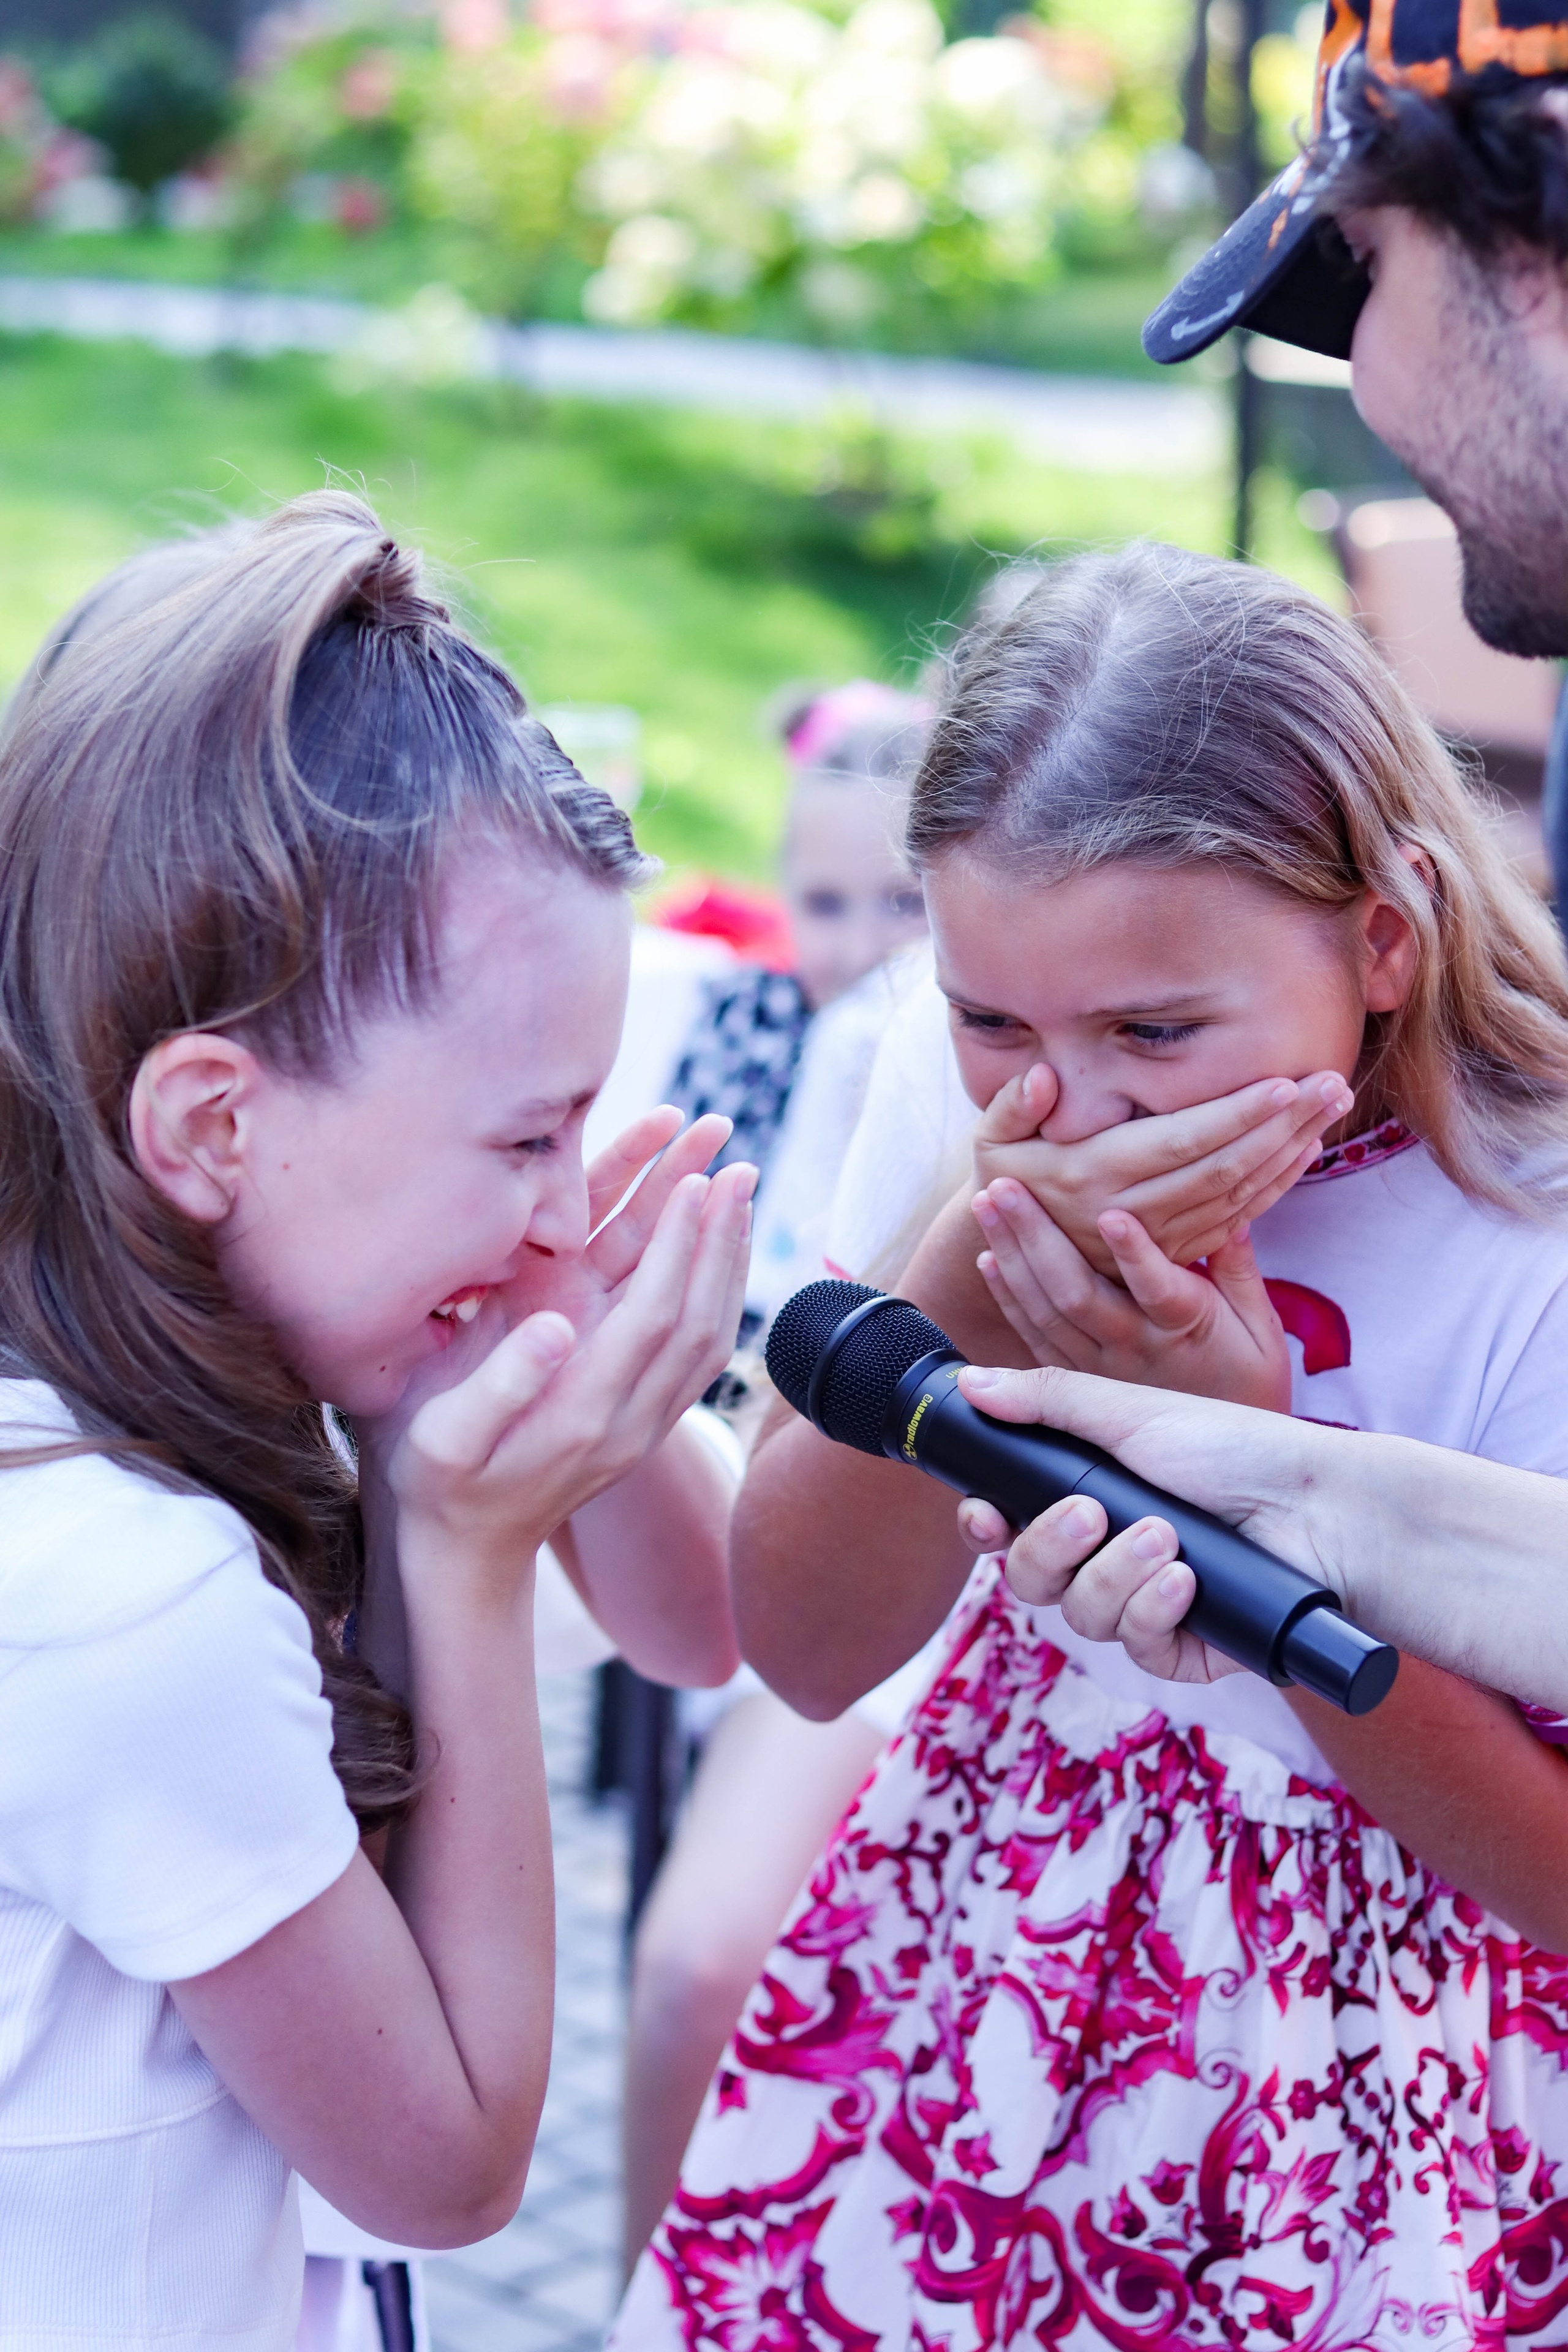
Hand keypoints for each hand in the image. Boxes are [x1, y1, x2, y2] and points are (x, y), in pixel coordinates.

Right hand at [391, 1157, 753, 1593]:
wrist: (464, 1556)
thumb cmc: (437, 1489)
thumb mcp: (442, 1441)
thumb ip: (498, 1385)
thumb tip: (557, 1324)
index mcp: (581, 1414)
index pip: (651, 1315)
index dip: (677, 1246)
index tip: (693, 1180)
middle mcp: (629, 1422)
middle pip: (695, 1318)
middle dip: (719, 1238)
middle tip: (739, 1165)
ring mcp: (643, 1427)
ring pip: (708, 1336)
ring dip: (728, 1262)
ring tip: (738, 1194)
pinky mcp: (643, 1424)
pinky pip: (698, 1352)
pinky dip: (717, 1294)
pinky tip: (716, 1254)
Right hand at [950, 1362, 1335, 1685]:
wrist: (1324, 1509)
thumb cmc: (1237, 1451)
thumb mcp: (1134, 1413)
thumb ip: (1047, 1401)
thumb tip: (969, 1383)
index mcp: (1091, 1498)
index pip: (1010, 1528)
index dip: (986, 1528)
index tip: (986, 1515)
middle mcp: (1109, 1555)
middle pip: (1030, 1578)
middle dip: (1049, 1548)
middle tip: (1090, 1515)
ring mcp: (1144, 1605)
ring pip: (1080, 1616)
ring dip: (1115, 1576)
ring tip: (1167, 1540)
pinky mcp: (1183, 1649)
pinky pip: (1136, 1649)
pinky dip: (1154, 1613)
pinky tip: (1187, 1583)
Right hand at [973, 1064, 1353, 1276]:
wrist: (1014, 1254)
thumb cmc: (1007, 1179)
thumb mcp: (989, 1143)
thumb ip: (1011, 1107)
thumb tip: (1044, 1077)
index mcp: (1090, 1176)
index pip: (1179, 1142)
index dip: (1235, 1115)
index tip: (1283, 1083)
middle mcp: (1129, 1214)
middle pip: (1223, 1168)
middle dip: (1283, 1125)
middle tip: (1333, 1084)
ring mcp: (1157, 1241)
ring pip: (1237, 1198)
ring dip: (1289, 1152)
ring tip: (1330, 1106)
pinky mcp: (1174, 1257)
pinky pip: (1235, 1224)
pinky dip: (1273, 1188)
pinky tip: (1303, 1152)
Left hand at [973, 1178, 1290, 1409]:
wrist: (1231, 1464)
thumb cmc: (1251, 1383)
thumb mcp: (1260, 1327)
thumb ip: (1237, 1267)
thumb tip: (1227, 1211)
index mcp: (1188, 1327)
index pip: (1159, 1288)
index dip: (1135, 1253)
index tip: (1110, 1214)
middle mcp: (1137, 1348)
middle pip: (1078, 1292)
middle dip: (1036, 1235)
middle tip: (1003, 1186)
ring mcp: (1103, 1369)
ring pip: (1047, 1312)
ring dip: (1012, 1256)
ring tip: (985, 1205)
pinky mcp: (1083, 1382)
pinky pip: (1036, 1339)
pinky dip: (1009, 1298)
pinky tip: (989, 1261)